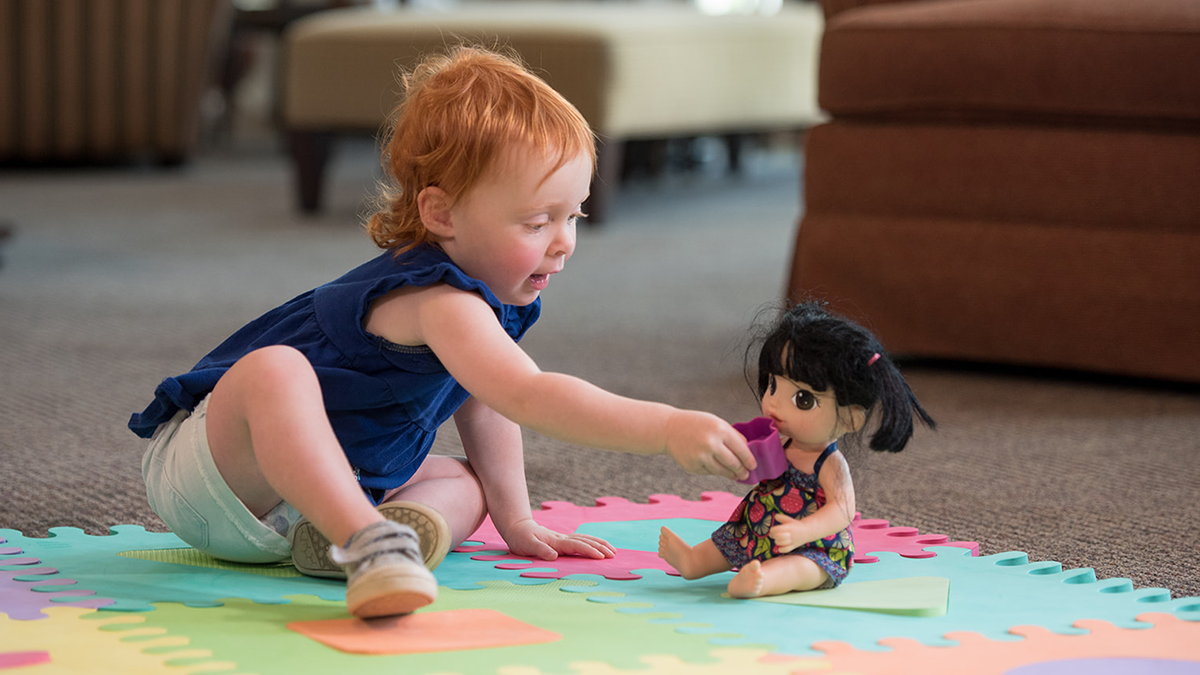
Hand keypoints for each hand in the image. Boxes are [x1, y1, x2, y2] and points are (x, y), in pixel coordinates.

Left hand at [501, 518, 616, 561]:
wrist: (518, 527)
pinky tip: (598, 546)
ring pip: (586, 539)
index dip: (590, 551)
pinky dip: (592, 542)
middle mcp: (563, 538)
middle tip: (613, 554)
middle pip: (586, 541)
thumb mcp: (527, 545)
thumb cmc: (521, 538)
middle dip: (600, 547)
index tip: (602, 557)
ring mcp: (564, 538)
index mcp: (557, 541)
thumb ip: (540, 550)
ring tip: (612, 550)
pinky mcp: (562, 540)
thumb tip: (554, 556)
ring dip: (599, 543)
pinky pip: (581, 540)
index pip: (577, 545)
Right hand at [664, 410, 755, 480]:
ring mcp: (700, 457)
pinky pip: (709, 473)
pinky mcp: (692, 467)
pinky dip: (714, 471)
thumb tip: (748, 452)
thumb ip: (732, 436)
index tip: (753, 466)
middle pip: (734, 463)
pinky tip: (716, 468)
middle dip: (742, 471)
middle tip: (746, 474)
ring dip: (731, 475)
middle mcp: (711, 444)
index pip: (741, 449)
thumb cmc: (696, 424)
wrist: (669, 429)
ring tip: (736, 475)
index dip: (749, 460)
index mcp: (720, 430)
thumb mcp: (716, 423)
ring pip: (722, 471)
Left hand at [768, 513, 807, 553]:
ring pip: (780, 543)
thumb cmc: (796, 525)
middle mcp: (790, 534)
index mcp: (788, 527)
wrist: (807, 531)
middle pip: (777, 536)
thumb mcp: (789, 520)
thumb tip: (775, 516)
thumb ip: (782, 517)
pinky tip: (780, 547)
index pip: (777, 529)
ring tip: (777, 540)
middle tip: (774, 535)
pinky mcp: (794, 546)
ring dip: (777, 541)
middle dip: (774, 535)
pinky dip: (781, 549)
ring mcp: (792, 541)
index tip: (773, 529)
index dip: (772, 530)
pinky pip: (786, 550)